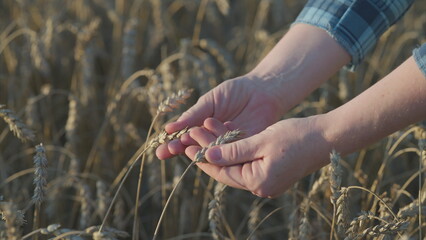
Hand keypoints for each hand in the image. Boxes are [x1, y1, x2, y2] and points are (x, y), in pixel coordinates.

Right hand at [156, 75, 284, 158]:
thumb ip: (194, 115)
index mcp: (202, 128)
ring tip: (182, 147)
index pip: (184, 139)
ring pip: (210, 152)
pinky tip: (207, 146)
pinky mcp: (243, 148)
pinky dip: (218, 150)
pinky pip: (229, 152)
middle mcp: (213, 140)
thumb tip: (170, 128)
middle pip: (193, 149)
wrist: (262, 91)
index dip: (172, 145)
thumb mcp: (211, 101)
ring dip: (195, 151)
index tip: (160, 149)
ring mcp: (227, 145)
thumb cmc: (235, 92)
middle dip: (178, 150)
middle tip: (166, 152)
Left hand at [185, 116, 331, 197]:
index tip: (186, 144)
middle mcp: (261, 186)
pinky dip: (235, 149)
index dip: (202, 157)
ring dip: (221, 147)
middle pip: (227, 168)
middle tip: (192, 133)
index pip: (221, 171)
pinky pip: (247, 162)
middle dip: (209, 149)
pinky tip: (225, 135)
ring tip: (207, 128)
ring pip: (235, 164)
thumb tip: (207, 156)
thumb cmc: (296, 137)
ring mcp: (267, 181)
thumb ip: (232, 150)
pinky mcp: (272, 172)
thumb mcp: (261, 140)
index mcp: (258, 182)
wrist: (327, 137)